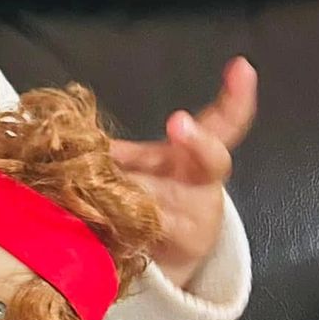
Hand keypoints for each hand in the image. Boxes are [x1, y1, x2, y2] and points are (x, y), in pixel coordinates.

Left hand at [109, 57, 257, 287]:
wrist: (165, 251)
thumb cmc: (151, 193)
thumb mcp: (143, 166)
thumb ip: (119, 153)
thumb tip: (77, 136)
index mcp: (195, 155)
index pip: (225, 122)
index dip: (235, 97)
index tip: (240, 68)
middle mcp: (202, 183)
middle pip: (213, 160)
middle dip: (196, 141)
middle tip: (178, 123)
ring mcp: (195, 217)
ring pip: (171, 196)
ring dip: (140, 190)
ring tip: (119, 185)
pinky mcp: (179, 248)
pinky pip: (150, 232)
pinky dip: (125, 225)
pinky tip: (109, 224)